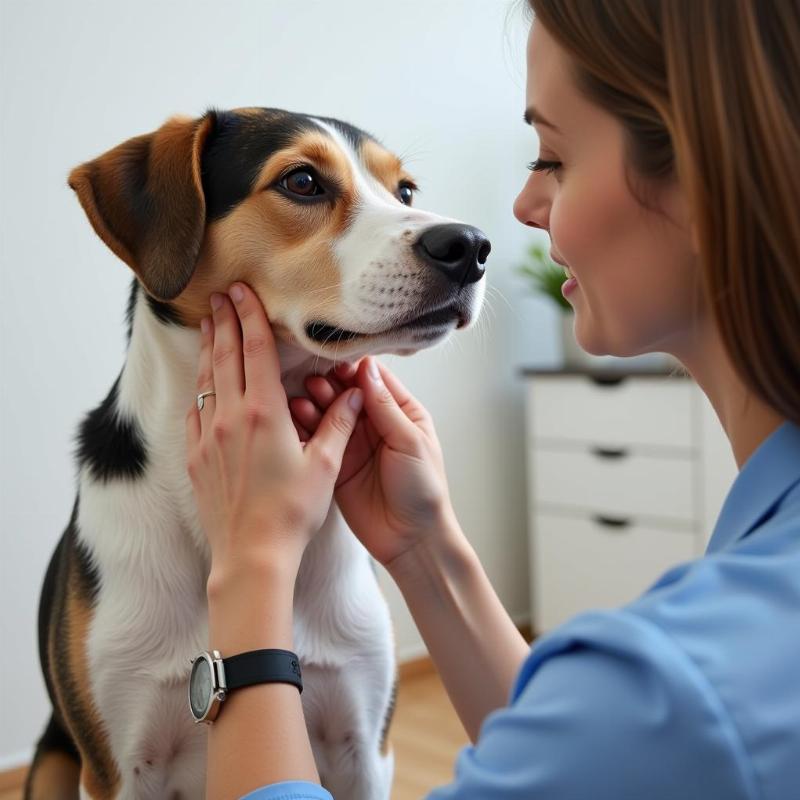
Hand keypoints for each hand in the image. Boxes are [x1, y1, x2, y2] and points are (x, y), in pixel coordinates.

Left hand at [185, 283, 363, 583]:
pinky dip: (199, 390)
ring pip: (205, 380)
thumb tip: (356, 395)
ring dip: (209, 349)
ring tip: (208, 326)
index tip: (242, 290)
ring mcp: (208, 437)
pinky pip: (194, 413)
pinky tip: (202, 385)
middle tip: (220, 296)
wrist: (251, 555)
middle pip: (225, 356)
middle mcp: (230, 417)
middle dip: (224, 322)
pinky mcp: (195, 457)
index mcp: (264, 412)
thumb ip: (338, 424)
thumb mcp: (325, 465)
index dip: (250, 315)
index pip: (255, 350)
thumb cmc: (292, 512)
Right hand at [289, 357, 457, 568]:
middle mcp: (376, 424)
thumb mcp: (409, 442)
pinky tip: (294, 418)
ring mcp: (354, 443)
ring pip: (330, 414)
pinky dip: (306, 428)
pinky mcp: (336, 464)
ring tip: (299, 399)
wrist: (411, 539)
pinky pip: (318, 439)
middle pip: (348, 394)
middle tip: (312, 382)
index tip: (334, 362)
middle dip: (330, 386)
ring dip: (315, 404)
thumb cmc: (423, 489)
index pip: (375, 380)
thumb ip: (386, 407)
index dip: (354, 370)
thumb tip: (367, 368)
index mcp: (402, 413)